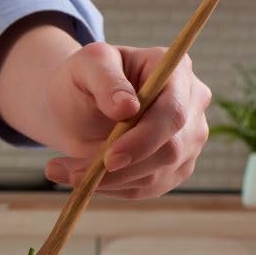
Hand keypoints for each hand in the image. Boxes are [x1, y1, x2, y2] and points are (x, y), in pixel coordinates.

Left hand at [0, 17, 210, 199]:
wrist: (79, 103)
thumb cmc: (85, 77)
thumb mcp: (87, 65)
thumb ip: (105, 79)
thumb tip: (127, 107)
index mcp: (176, 71)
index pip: (173, 113)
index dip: (144, 139)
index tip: (109, 158)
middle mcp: (191, 106)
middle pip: (171, 151)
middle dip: (122, 169)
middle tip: (75, 174)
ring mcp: (187, 140)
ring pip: (156, 176)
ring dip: (108, 182)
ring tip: (64, 171)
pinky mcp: (173, 169)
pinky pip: (145, 189)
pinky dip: (111, 188)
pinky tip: (85, 177)